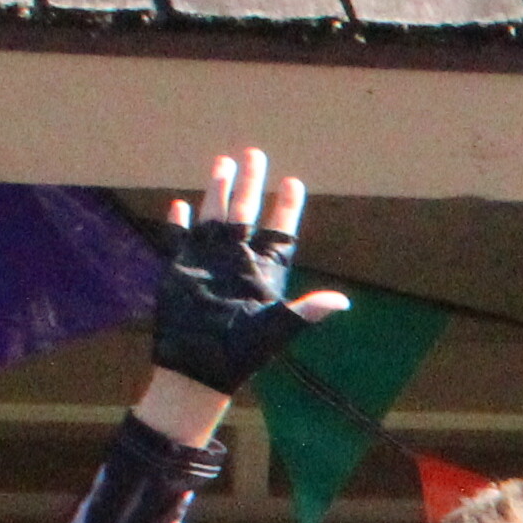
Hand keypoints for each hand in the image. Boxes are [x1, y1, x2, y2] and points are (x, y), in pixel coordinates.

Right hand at [147, 148, 347, 408]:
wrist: (200, 369)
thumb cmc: (243, 354)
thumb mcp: (277, 330)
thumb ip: (306, 312)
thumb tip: (343, 301)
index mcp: (265, 273)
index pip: (279, 233)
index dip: (286, 208)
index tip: (293, 182)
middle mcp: (238, 262)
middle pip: (247, 213)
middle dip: (252, 184)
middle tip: (256, 153)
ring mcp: (209, 262)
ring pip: (216, 216)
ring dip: (219, 191)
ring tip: (224, 163)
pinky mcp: (181, 269)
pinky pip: (180, 239)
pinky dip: (179, 223)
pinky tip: (180, 204)